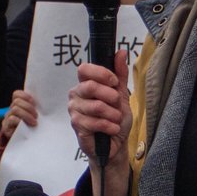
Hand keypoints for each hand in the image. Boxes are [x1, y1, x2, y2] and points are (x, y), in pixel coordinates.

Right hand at [0, 90, 37, 154]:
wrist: (23, 146)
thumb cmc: (31, 130)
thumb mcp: (33, 119)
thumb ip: (36, 111)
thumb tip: (50, 104)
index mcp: (17, 106)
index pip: (16, 94)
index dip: (25, 96)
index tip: (34, 102)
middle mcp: (11, 111)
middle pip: (16, 101)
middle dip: (28, 107)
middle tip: (36, 116)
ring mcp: (7, 119)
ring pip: (15, 109)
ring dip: (26, 114)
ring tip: (34, 122)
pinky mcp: (6, 127)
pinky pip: (12, 119)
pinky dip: (20, 121)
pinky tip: (27, 126)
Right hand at [68, 51, 131, 167]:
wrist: (115, 143)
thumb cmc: (115, 119)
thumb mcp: (121, 94)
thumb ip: (120, 74)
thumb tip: (120, 52)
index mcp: (85, 84)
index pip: (84, 69)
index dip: (101, 73)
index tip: (114, 82)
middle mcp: (76, 95)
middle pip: (91, 86)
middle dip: (110, 97)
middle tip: (117, 105)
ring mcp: (74, 110)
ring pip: (96, 106)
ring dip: (113, 114)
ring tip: (116, 120)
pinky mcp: (77, 126)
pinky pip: (96, 122)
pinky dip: (110, 126)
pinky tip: (112, 129)